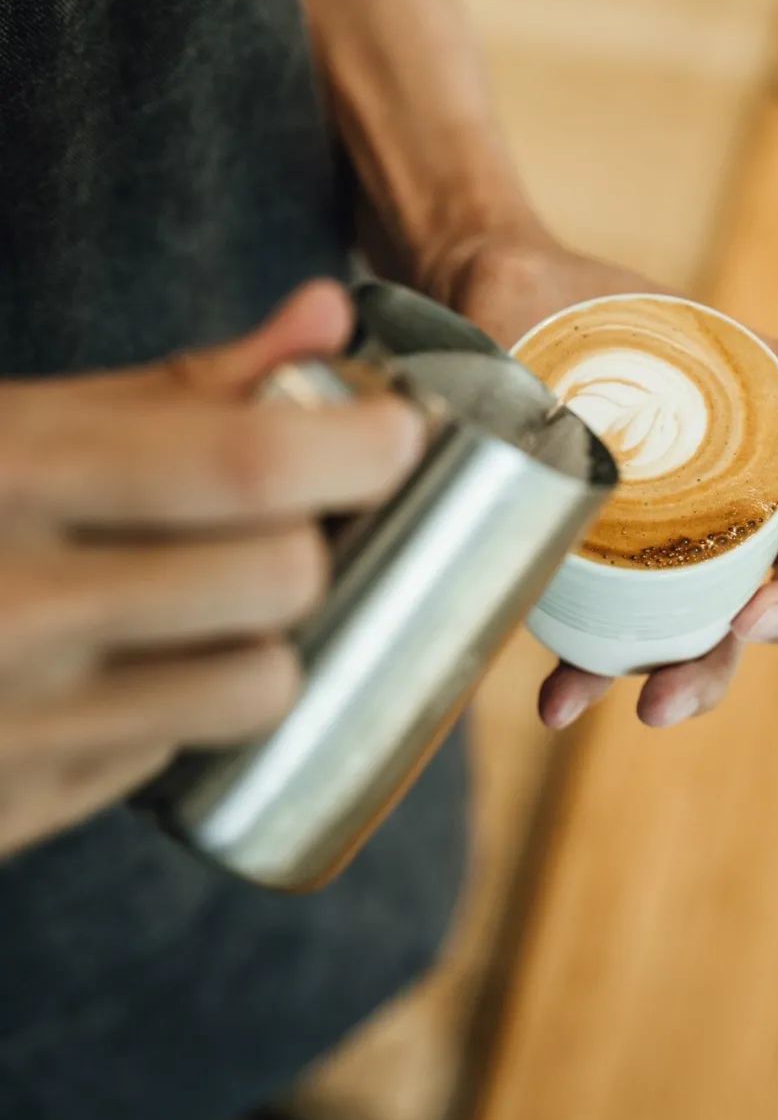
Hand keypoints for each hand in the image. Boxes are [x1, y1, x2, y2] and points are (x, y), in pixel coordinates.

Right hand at [0, 281, 423, 858]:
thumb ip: (185, 380)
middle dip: (311, 541)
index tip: (397, 431)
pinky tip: (134, 666)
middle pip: (281, 578)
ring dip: (268, 640)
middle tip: (292, 521)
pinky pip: (181, 752)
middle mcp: (11, 604)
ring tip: (217, 604)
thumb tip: (330, 311)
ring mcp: (12, 724)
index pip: (244, 462)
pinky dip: (188, 705)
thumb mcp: (25, 422)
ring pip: (260, 686)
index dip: (359, 444)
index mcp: (10, 472)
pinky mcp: (16, 808)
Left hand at [442, 234, 777, 729]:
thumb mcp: (547, 291)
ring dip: (709, 672)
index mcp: (747, 390)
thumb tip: (529, 409)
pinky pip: (624, 643)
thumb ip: (546, 321)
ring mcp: (680, 534)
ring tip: (658, 705)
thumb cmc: (537, 299)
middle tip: (753, 621)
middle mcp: (736, 471)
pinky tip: (559, 702)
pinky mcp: (611, 576)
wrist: (477, 332)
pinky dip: (597, 678)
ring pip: (732, 621)